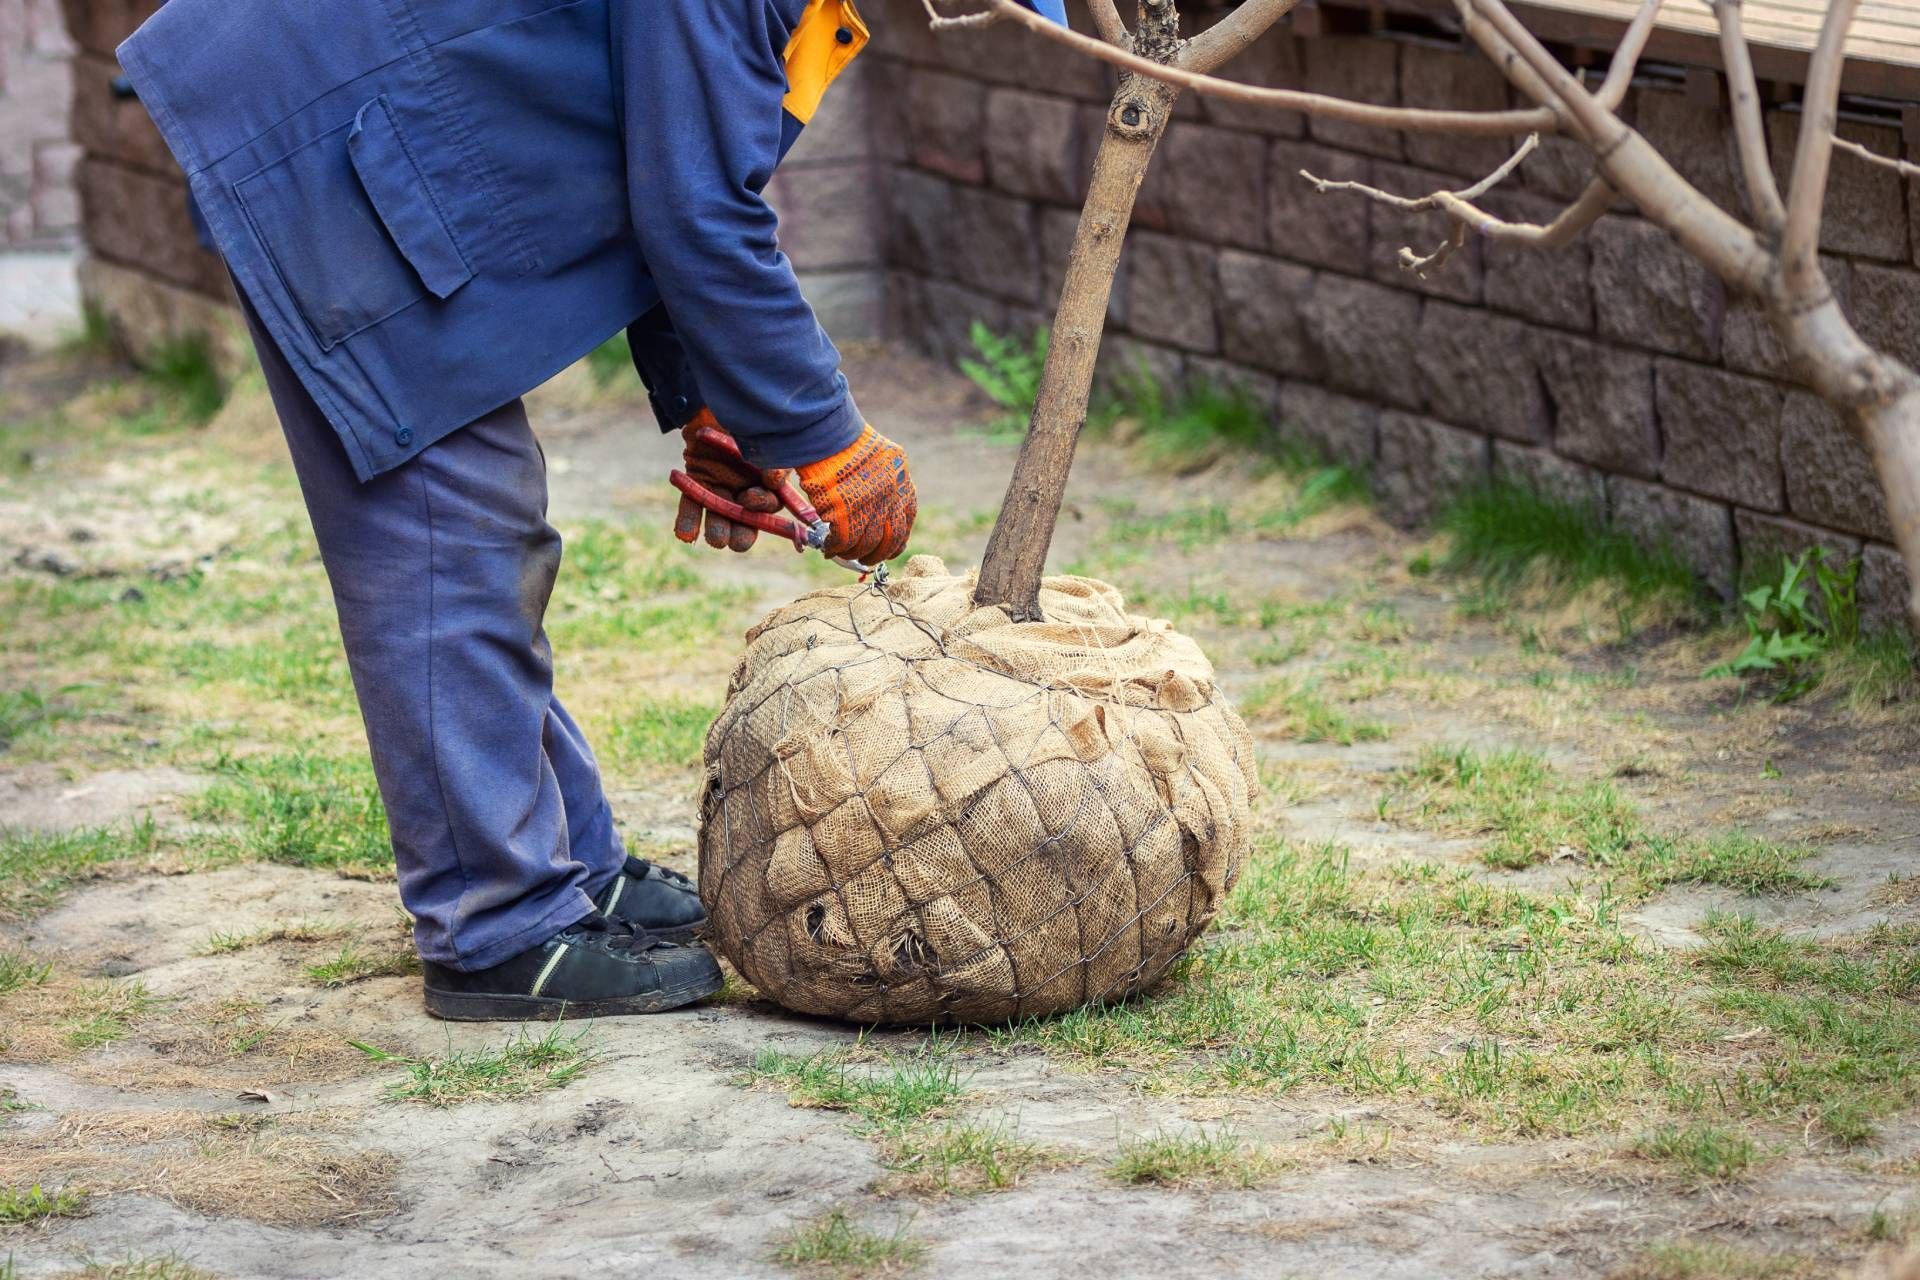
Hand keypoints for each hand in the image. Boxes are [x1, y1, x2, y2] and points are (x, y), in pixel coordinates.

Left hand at [674, 410, 781, 551]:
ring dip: (718, 533)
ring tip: (716, 535)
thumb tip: (775, 480)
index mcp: (766, 485)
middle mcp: (744, 494)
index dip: (761, 509)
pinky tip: (687, 535)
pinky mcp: (695, 487)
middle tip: (735, 516)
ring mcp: (720, 493)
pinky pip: (691, 511)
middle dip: (742, 533)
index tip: (749, 496)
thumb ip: (774, 458)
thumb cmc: (745, 418)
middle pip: (746, 529)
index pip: (770, 510)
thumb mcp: (762, 436)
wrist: (710, 401)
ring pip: (719, 527)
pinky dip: (688, 524)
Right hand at [796, 424, 916, 565]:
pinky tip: (828, 548)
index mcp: (901, 482)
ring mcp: (869, 507)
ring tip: (842, 553)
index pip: (906, 519)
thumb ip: (882, 481)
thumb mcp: (878, 457)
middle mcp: (890, 498)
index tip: (890, 548)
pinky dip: (835, 548)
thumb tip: (873, 505)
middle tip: (866, 559)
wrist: (828, 431)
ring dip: (853, 553)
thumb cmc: (846, 439)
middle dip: (878, 553)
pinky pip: (843, 541)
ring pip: (866, 544)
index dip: (897, 539)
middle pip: (890, 539)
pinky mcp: (846, 513)